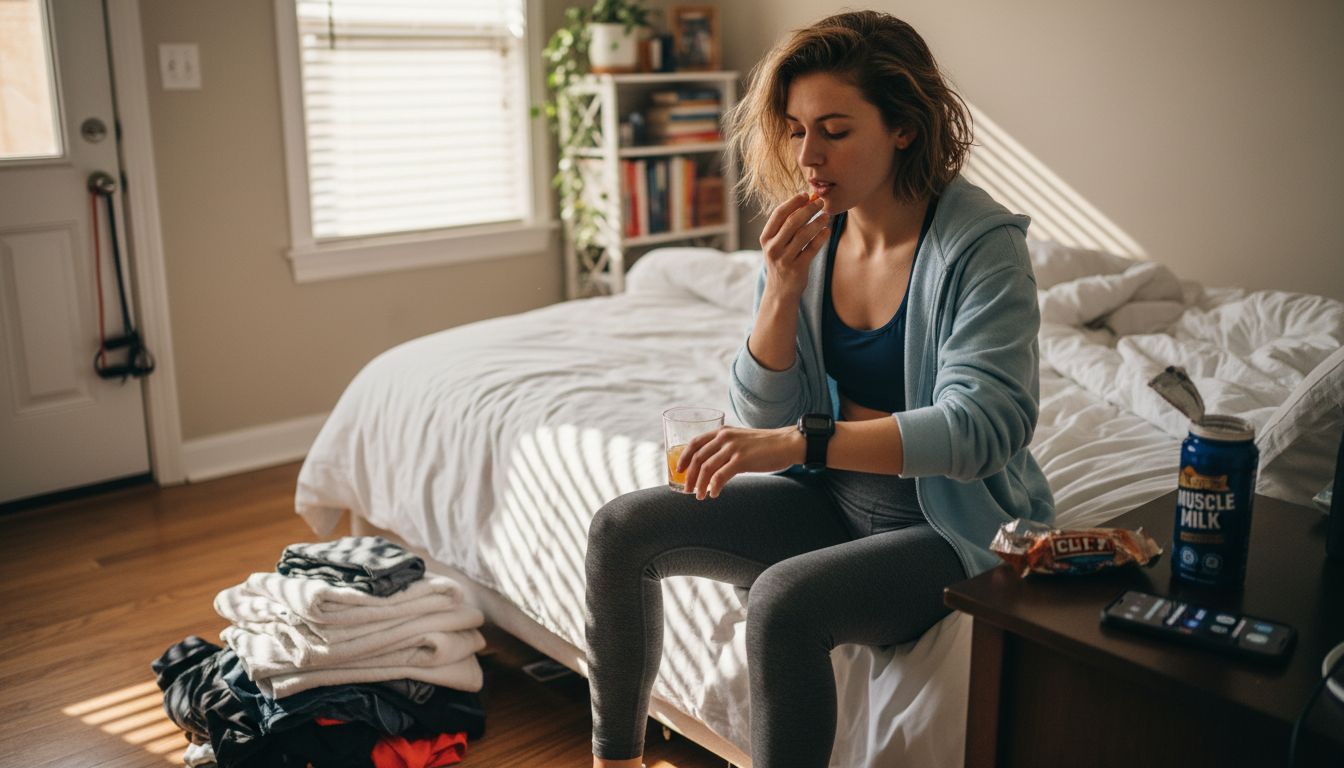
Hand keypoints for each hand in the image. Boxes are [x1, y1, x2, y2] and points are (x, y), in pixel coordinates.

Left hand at [676, 426, 803, 499]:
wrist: (786, 443)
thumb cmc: (764, 445)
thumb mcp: (740, 441)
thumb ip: (725, 449)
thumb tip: (711, 468)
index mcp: (722, 431)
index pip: (694, 443)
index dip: (684, 457)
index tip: (679, 470)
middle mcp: (724, 438)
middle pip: (698, 458)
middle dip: (689, 476)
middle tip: (686, 490)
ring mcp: (733, 448)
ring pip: (706, 469)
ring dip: (699, 485)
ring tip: (699, 496)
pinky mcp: (742, 460)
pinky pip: (720, 476)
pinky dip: (714, 487)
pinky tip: (714, 494)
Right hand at [758, 194, 830, 301]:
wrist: (780, 291)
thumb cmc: (781, 261)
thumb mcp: (776, 244)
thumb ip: (785, 226)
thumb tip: (804, 202)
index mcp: (765, 238)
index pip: (779, 214)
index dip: (793, 202)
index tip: (806, 195)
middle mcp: (772, 248)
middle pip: (792, 222)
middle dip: (808, 209)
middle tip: (820, 202)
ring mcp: (784, 259)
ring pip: (803, 234)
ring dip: (817, 222)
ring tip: (826, 215)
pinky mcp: (797, 269)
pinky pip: (812, 249)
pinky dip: (821, 238)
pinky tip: (827, 230)